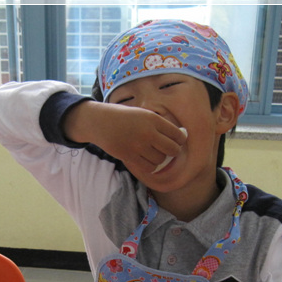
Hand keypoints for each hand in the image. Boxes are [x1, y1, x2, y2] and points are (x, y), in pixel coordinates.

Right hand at [62, 101, 186, 173]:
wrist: (100, 122)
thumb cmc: (124, 117)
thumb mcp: (143, 113)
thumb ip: (159, 124)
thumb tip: (178, 136)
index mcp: (153, 119)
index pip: (177, 134)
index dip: (181, 140)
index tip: (177, 141)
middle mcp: (148, 133)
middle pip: (172, 150)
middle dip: (174, 152)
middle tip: (169, 151)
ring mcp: (138, 146)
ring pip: (160, 160)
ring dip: (160, 159)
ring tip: (153, 154)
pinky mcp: (129, 156)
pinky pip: (148, 167)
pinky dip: (151, 166)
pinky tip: (147, 161)